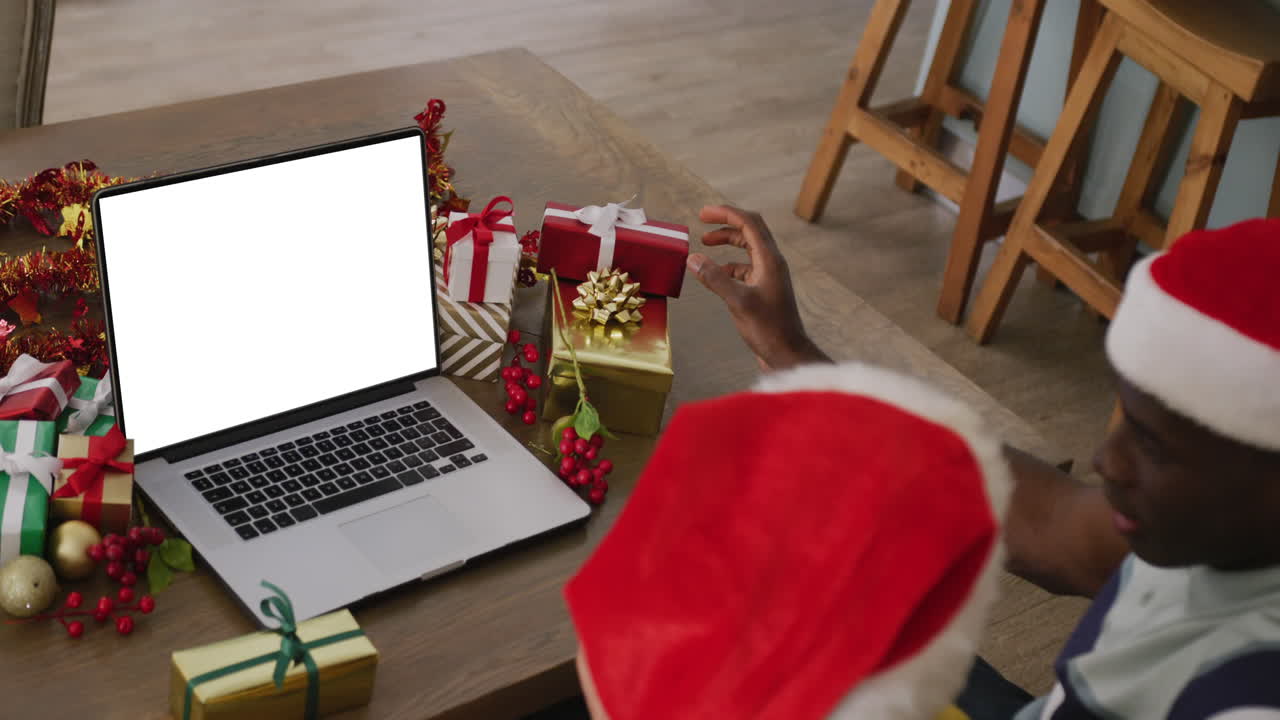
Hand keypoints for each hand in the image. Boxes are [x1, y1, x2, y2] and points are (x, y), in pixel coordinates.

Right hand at [687, 205, 829, 370]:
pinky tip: (716, 273)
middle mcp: (772, 263)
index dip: (726, 213)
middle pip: (750, 231)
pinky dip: (729, 265)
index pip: (749, 223)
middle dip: (726, 223)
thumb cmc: (768, 329)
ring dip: (728, 242)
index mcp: (769, 260)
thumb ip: (715, 278)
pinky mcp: (765, 290)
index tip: (704, 213)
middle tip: (703, 220)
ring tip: (705, 244)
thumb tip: (693, 259)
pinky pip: (746, 268)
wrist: (787, 353)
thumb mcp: (737, 301)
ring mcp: (770, 276)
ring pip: (748, 249)